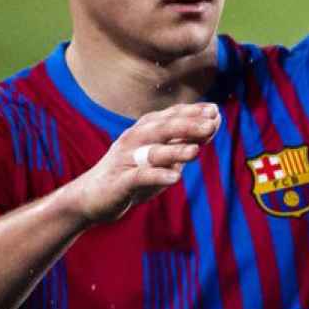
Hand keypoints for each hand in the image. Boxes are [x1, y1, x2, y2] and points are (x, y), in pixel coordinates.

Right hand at [65, 103, 220, 223]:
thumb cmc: (133, 174)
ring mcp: (126, 160)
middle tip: (211, 124)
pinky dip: (157, 177)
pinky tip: (175, 179)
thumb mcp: (161, 156)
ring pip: (153, 152)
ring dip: (175, 150)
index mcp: (144, 130)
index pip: (170, 116)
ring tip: (196, 150)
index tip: (215, 111)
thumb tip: (213, 124)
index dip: (192, 112)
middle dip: (187, 125)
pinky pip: (140, 177)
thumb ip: (184, 141)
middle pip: (162, 128)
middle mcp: (134, 140)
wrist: (92, 197)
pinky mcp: (120, 182)